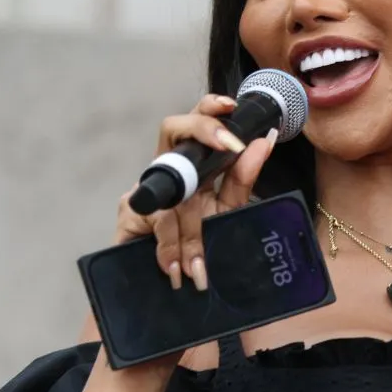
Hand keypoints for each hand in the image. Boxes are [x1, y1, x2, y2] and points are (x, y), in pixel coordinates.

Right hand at [113, 94, 277, 290]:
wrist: (169, 285)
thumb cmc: (200, 244)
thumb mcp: (227, 211)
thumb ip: (243, 178)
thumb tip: (264, 141)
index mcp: (193, 163)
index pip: (198, 123)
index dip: (210, 109)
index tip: (230, 106)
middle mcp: (167, 167)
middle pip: (174, 129)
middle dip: (203, 131)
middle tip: (231, 147)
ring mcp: (143, 187)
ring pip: (169, 188)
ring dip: (189, 229)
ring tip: (205, 257)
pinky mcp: (127, 213)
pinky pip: (152, 221)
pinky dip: (166, 247)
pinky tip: (174, 266)